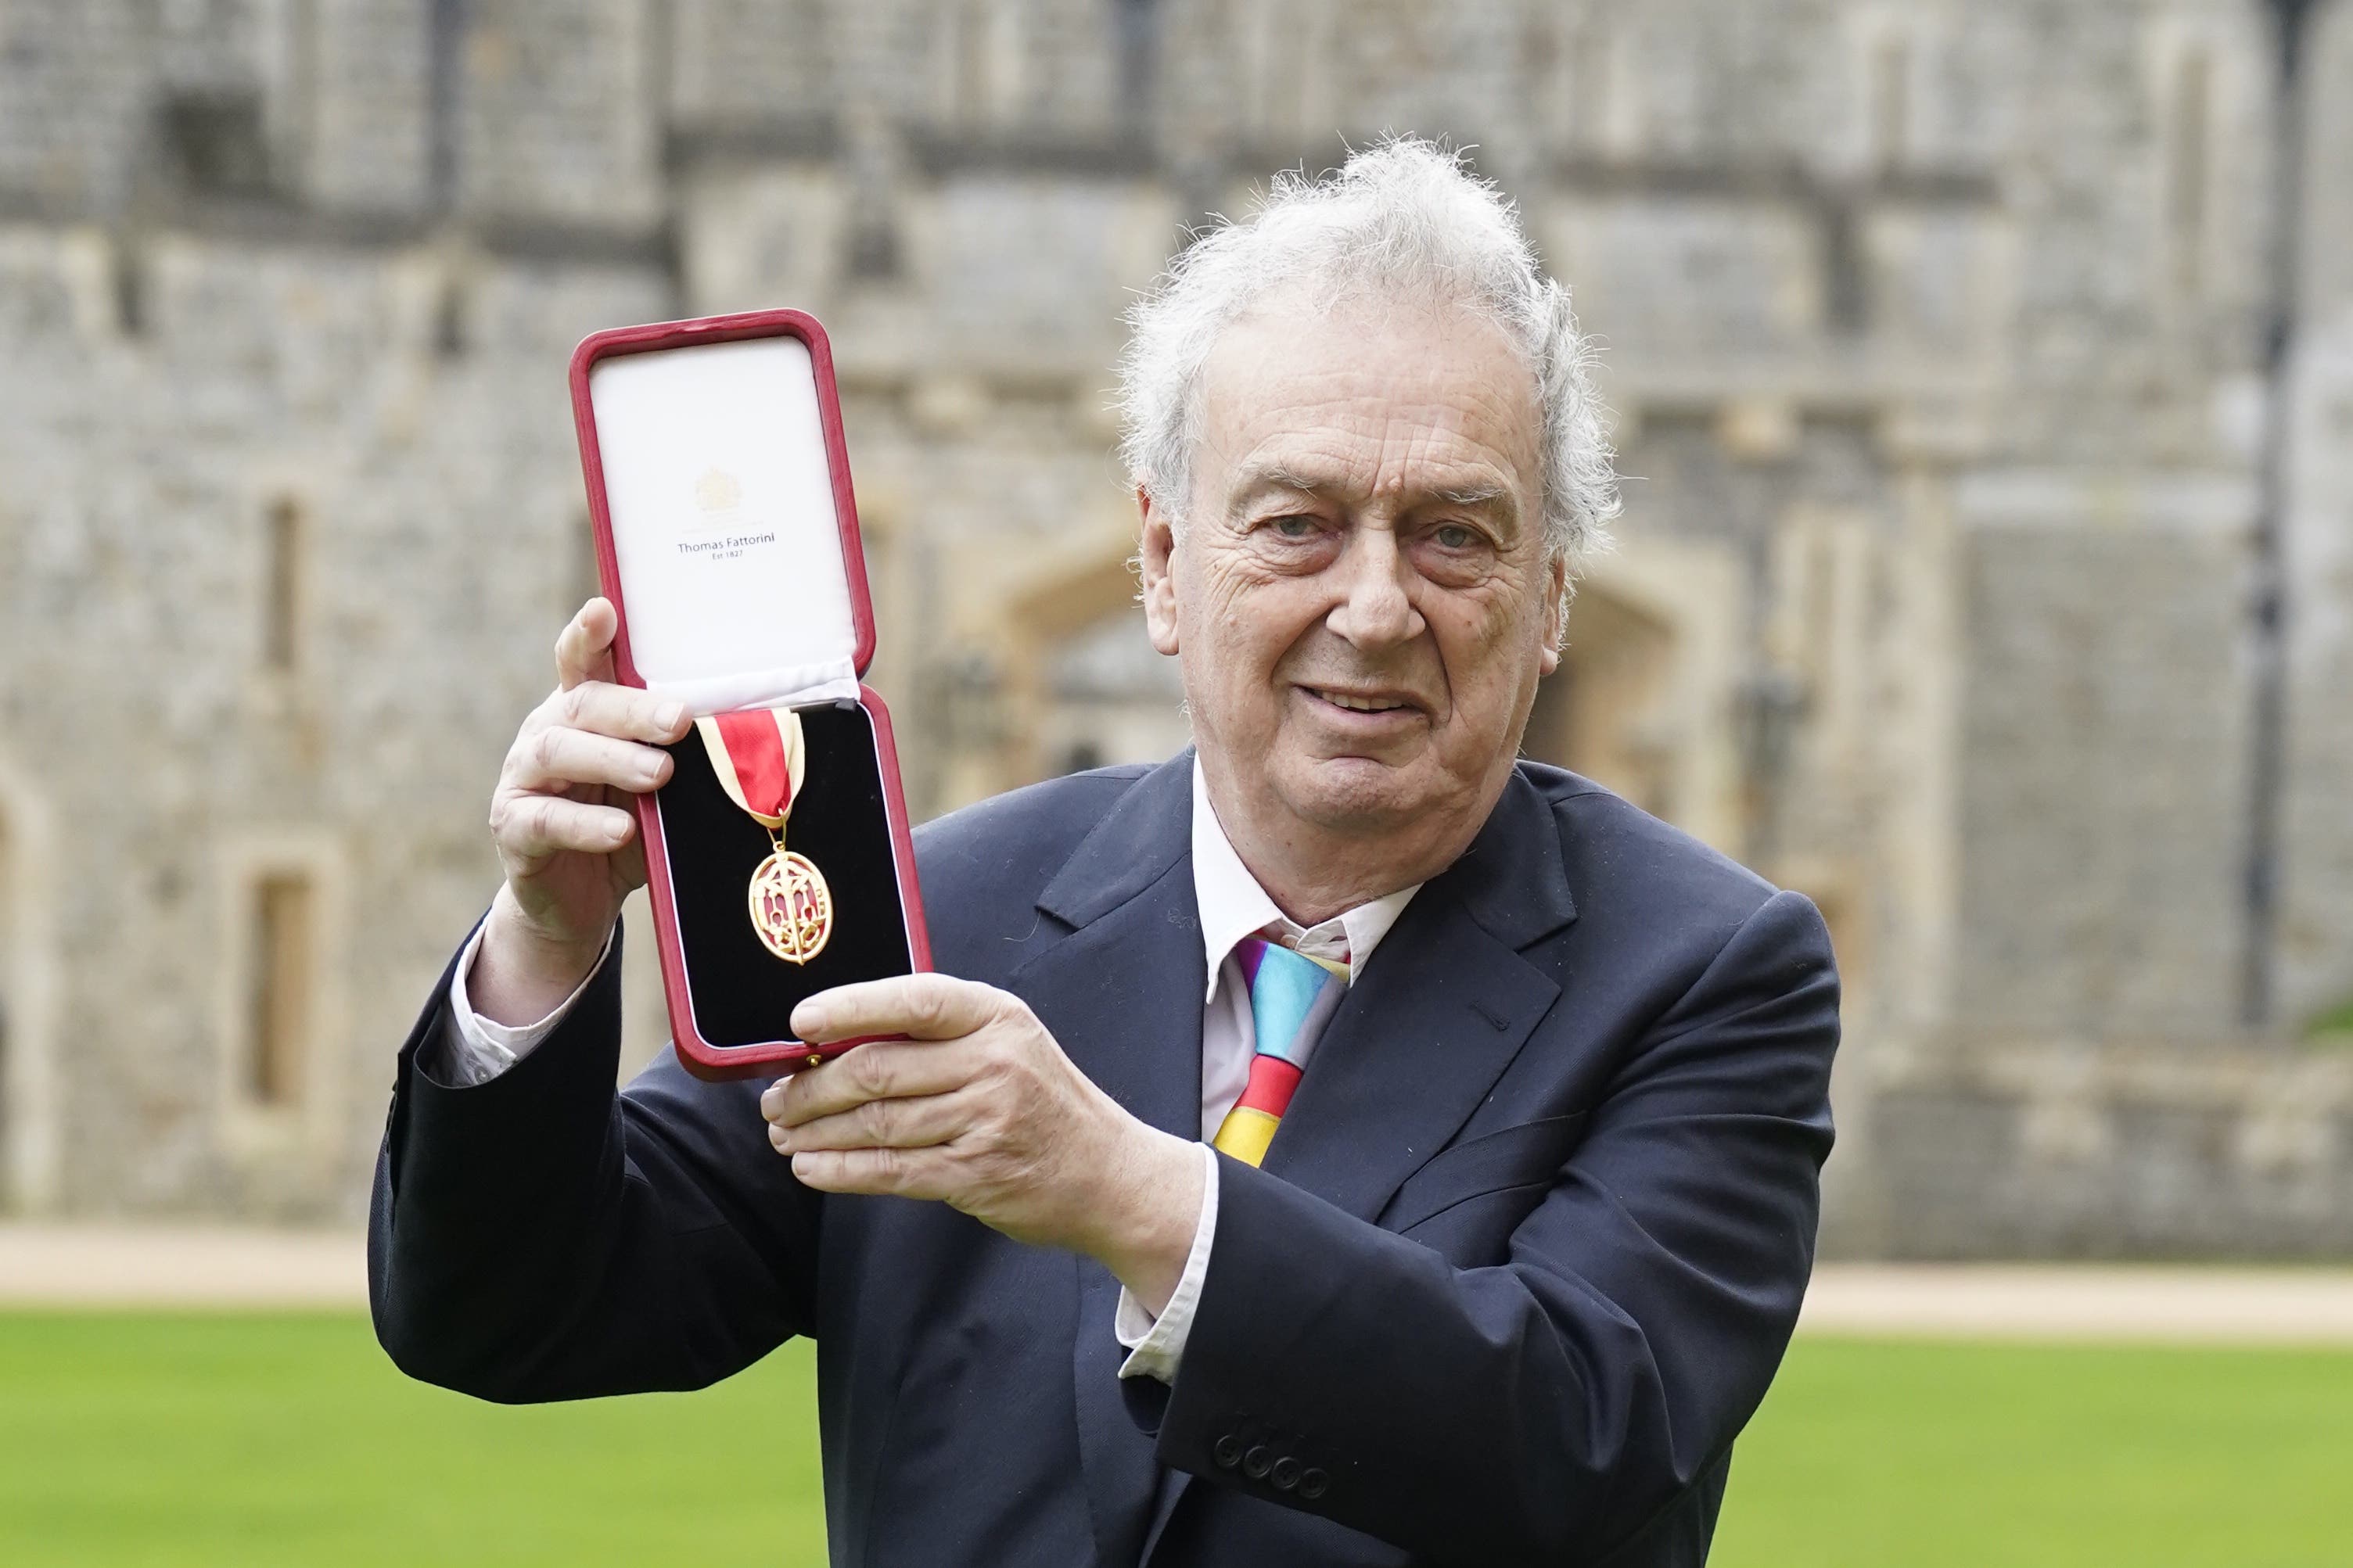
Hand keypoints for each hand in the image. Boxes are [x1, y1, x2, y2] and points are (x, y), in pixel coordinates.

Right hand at [474, 598, 692, 1024]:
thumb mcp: (659, 785)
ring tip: (660, 773)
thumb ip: (681, 754)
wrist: (576, 899)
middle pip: (582, 704)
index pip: (581, 661)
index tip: (605, 610)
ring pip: (558, 753)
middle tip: (679, 719)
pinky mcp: (514, 827)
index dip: (588, 634)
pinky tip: (622, 829)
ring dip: (613, 759)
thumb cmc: (628, 825)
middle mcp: (545, 732)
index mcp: (582, 711)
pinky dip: (585, 824)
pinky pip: (544, 819)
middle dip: (633, 709)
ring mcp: (522, 777)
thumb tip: (757, 735)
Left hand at [760, 976, 1205, 1313]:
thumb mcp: (1005, 1043)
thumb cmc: (1041, 1100)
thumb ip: (936, 1037)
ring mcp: (986, 1119)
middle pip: (877, 1068)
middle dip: (811, 1087)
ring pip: (876, 1123)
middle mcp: (993, 1062)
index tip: (798, 1022)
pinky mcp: (975, 1173)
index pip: (912, 1001)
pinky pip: (891, 1170)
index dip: (848, 1008)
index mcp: (995, 1015)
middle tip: (775, 1098)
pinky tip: (811, 1168)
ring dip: (816, 1132)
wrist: (1108, 1172)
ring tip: (784, 1133)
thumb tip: (834, 1041)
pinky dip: (841, 1172)